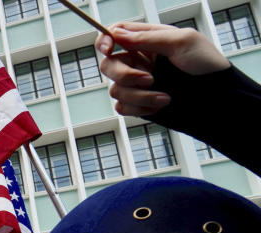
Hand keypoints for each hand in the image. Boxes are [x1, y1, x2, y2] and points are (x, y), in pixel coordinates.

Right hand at [96, 22, 229, 116]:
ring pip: (115, 89)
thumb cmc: (207, 66)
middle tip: (149, 79)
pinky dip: (139, 108)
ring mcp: (137, 84)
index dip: (105, 40)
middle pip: (108, 64)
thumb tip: (117, 34)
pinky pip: (121, 107)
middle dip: (124, 74)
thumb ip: (147, 38)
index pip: (115, 34)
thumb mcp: (182, 42)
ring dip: (140, 95)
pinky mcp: (138, 104)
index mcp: (148, 41)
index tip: (109, 49)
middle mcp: (139, 61)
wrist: (216, 101)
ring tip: (165, 97)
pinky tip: (160, 105)